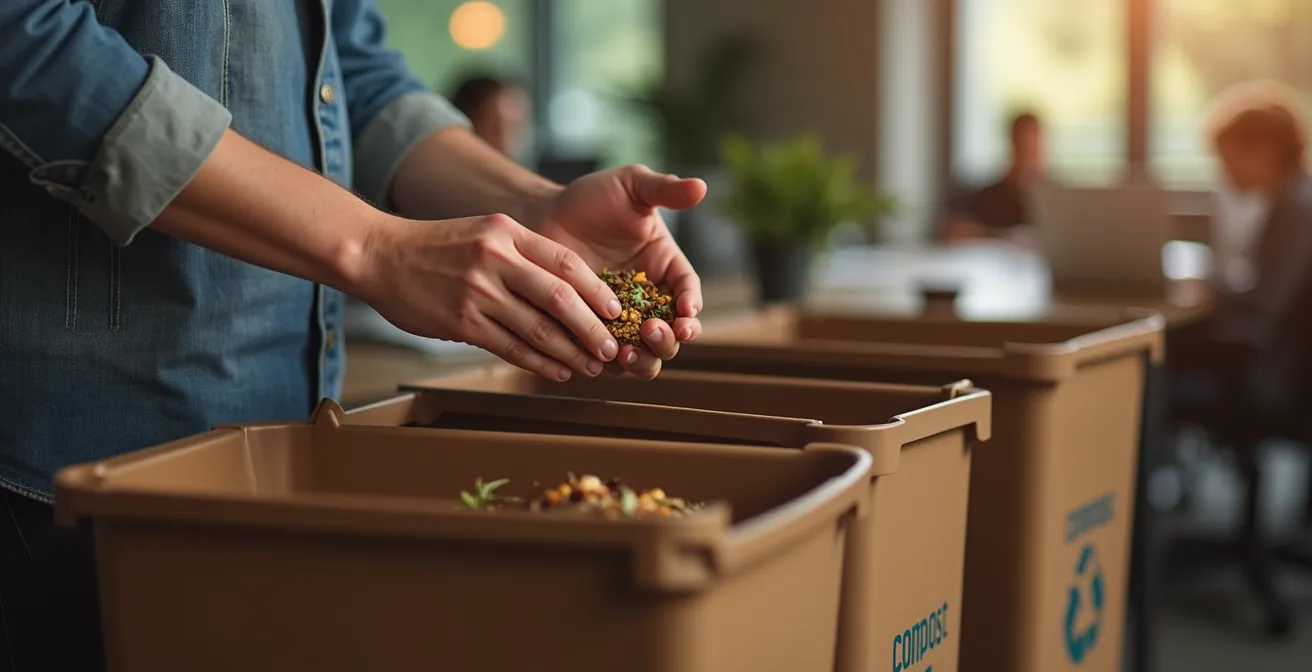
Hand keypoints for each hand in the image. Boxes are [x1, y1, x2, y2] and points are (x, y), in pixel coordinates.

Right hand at [358, 213, 622, 380]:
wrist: (379, 254)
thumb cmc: (436, 247)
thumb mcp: (484, 232)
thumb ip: (523, 255)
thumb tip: (569, 290)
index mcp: (507, 232)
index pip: (565, 262)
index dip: (597, 290)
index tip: (617, 310)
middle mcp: (495, 259)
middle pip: (559, 297)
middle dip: (591, 327)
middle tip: (611, 346)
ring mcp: (477, 292)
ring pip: (538, 328)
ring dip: (570, 352)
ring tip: (592, 365)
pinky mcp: (461, 321)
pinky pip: (510, 347)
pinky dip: (539, 362)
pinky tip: (558, 370)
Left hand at [536, 165, 707, 377]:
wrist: (543, 215)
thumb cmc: (592, 198)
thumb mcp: (631, 185)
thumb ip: (664, 189)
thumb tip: (701, 187)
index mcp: (666, 268)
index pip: (688, 294)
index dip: (691, 307)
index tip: (686, 313)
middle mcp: (648, 300)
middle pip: (671, 335)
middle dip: (667, 339)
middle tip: (651, 330)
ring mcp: (620, 321)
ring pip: (643, 356)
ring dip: (642, 360)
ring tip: (628, 352)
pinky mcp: (591, 334)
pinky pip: (603, 358)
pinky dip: (605, 364)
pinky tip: (596, 357)